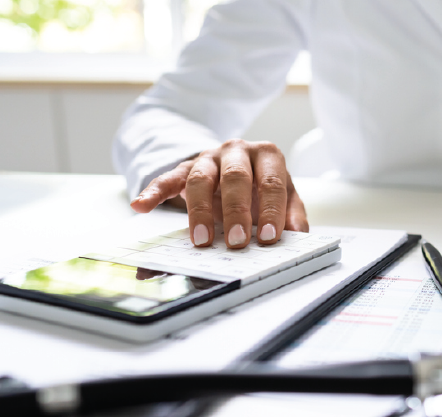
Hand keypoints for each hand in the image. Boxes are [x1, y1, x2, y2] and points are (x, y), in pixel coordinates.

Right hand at [129, 139, 308, 246]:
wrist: (236, 166)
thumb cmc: (262, 187)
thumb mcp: (284, 198)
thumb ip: (292, 216)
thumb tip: (300, 238)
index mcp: (267, 156)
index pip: (272, 182)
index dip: (272, 210)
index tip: (270, 237)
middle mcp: (237, 150)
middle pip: (235, 177)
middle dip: (236, 212)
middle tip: (236, 242)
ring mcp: (208, 157)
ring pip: (200, 178)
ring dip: (199, 211)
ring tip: (200, 240)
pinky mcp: (184, 168)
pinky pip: (167, 178)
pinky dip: (153, 191)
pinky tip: (141, 206)